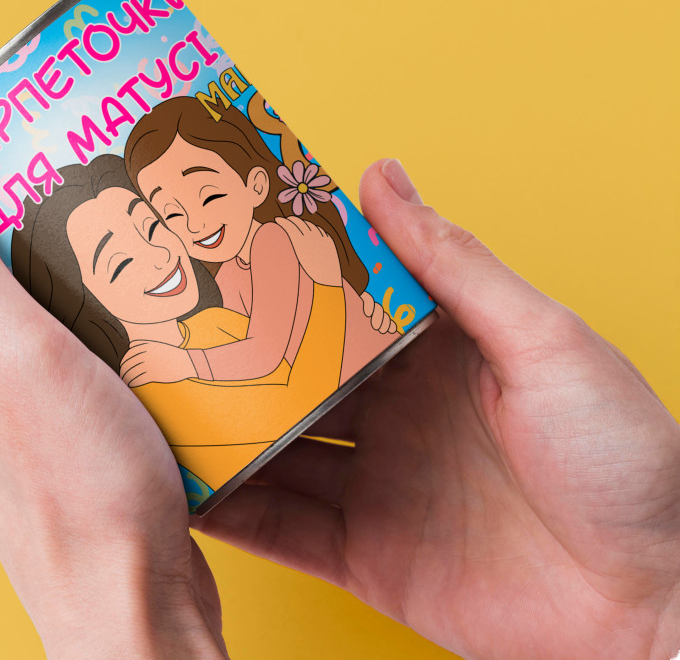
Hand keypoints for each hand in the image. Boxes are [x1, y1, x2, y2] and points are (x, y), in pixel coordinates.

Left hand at [0, 144, 226, 659]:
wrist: (131, 590)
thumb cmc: (76, 480)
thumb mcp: (13, 351)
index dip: (7, 164)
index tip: (66, 128)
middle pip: (21, 250)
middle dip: (73, 204)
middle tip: (137, 175)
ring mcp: (34, 388)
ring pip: (68, 292)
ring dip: (113, 256)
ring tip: (170, 226)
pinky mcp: (82, 412)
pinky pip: (103, 335)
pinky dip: (134, 306)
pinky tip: (178, 297)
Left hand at [121, 341, 197, 385]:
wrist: (188, 362)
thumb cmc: (172, 354)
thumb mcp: (157, 345)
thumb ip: (143, 344)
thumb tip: (130, 345)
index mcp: (147, 346)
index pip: (128, 355)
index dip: (124, 362)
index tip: (122, 366)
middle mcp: (146, 354)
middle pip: (128, 364)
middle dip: (124, 370)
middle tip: (122, 375)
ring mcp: (150, 364)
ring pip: (131, 372)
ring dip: (126, 377)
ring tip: (126, 380)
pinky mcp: (154, 375)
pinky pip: (138, 379)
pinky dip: (132, 382)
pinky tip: (131, 384)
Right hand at [193, 159, 679, 659]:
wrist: (656, 605)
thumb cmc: (624, 461)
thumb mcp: (542, 340)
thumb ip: (452, 264)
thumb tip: (383, 177)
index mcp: (434, 355)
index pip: (337, 305)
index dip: (279, 276)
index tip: (219, 246)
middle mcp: (394, 415)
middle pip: (292, 379)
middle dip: (232, 355)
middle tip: (162, 325)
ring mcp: (375, 486)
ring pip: (273, 452)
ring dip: (217, 433)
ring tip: (152, 403)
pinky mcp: (365, 555)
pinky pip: (281, 530)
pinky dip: (231, 513)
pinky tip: (184, 490)